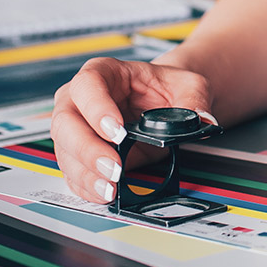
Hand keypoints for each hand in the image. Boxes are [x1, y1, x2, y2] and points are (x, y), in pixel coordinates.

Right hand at [49, 57, 214, 204]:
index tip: (117, 131)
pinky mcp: (79, 154)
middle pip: (66, 122)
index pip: (88, 84)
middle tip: (114, 166)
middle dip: (88, 149)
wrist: (164, 102)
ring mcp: (76, 128)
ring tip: (110, 187)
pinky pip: (73, 172)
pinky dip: (86, 186)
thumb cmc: (167, 87)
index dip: (97, 108)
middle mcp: (80, 99)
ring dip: (86, 173)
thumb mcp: (189, 84)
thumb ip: (194, 100)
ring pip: (65, 151)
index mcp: (104, 73)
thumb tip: (201, 119)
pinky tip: (104, 193)